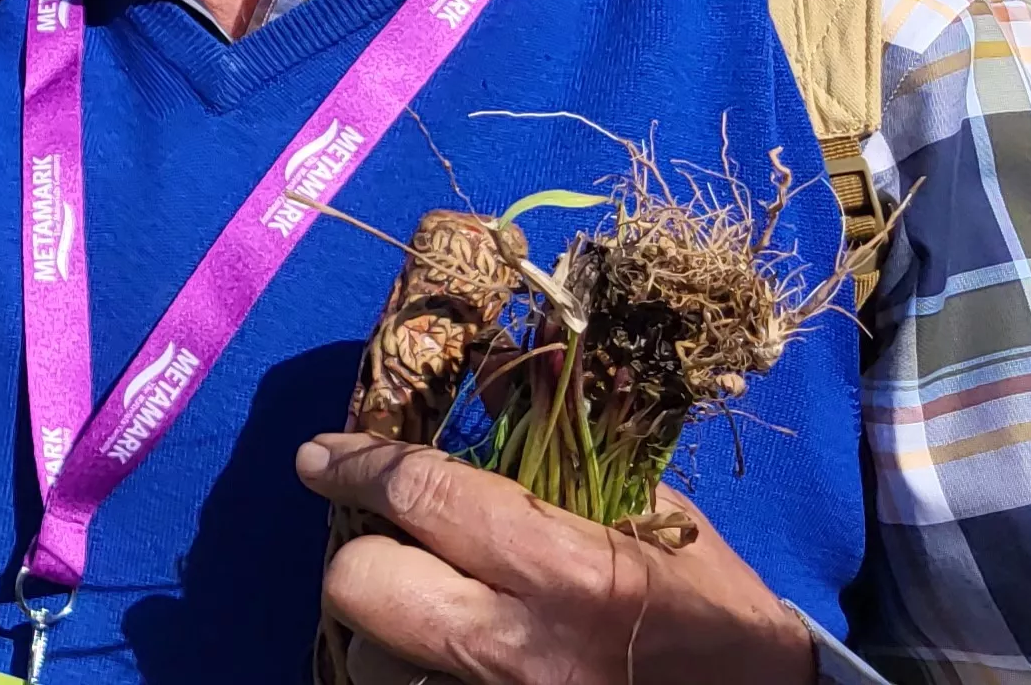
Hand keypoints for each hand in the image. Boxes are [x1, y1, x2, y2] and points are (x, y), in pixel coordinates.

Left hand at [299, 434, 813, 684]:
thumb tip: (483, 374)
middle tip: (389, 534)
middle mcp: (516, 648)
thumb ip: (561, 452)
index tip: (322, 454)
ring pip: (368, 654)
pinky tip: (445, 650)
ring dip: (384, 622)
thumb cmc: (709, 607)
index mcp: (565, 570)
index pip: (421, 493)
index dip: (359, 463)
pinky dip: (412, 670)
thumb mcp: (650, 514)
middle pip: (359, 583)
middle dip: (362, 549)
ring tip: (432, 603)